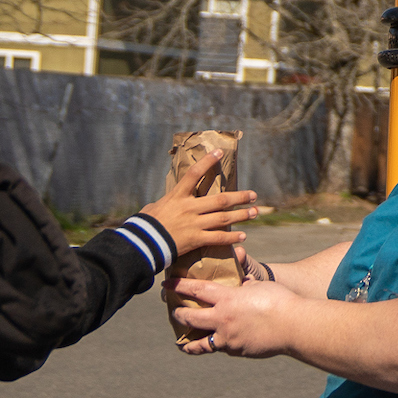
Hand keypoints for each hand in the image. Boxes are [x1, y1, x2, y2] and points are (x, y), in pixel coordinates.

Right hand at [137, 150, 258, 266]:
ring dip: (241, 215)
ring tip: (254, 212)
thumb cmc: (144, 225)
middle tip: (253, 195)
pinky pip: (218, 238)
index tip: (220, 153)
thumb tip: (164, 202)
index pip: (194, 174)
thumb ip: (165, 203)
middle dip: (240, 197)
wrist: (142, 244)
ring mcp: (194, 224)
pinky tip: (243, 236)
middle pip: (220, 200)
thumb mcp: (153, 207)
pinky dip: (231, 237)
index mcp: (177, 196)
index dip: (207, 162)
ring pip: (223, 218)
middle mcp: (189, 208)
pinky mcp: (195, 239)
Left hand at [168, 275, 295, 356]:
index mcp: (227, 299)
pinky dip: (218, 346)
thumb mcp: (260, 285)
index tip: (166, 285)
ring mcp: (228, 338)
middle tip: (174, 312)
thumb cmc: (280, 301)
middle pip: (190, 318)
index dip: (179, 286)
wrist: (294, 326)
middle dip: (178, 315)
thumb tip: (243, 283)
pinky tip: (218, 344)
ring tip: (183, 343)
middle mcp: (223, 319)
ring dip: (189, 342)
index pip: (196, 290)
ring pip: (201, 343)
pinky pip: (222, 348)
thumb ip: (247, 285)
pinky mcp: (237, 351)